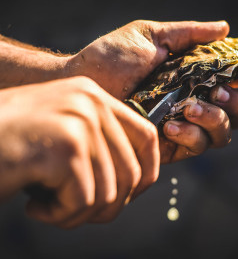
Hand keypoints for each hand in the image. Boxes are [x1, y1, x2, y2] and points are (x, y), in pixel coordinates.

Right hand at [0, 76, 159, 227]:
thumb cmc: (12, 145)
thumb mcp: (64, 134)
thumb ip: (101, 145)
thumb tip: (137, 179)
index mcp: (94, 96)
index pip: (146, 134)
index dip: (149, 170)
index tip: (133, 193)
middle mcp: (91, 103)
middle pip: (131, 171)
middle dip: (111, 205)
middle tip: (77, 211)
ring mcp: (79, 122)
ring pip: (109, 192)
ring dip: (80, 213)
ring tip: (50, 207)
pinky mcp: (65, 148)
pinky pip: (84, 201)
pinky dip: (61, 216)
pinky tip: (35, 205)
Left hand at [67, 19, 237, 162]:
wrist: (85, 82)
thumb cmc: (114, 56)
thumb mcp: (152, 36)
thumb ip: (189, 34)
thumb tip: (225, 28)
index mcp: (193, 74)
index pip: (232, 80)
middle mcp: (193, 100)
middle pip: (235, 111)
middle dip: (234, 104)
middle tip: (216, 92)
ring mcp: (183, 124)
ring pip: (222, 134)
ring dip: (214, 121)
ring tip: (188, 108)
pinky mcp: (169, 146)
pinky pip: (196, 148)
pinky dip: (192, 137)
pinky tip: (170, 126)